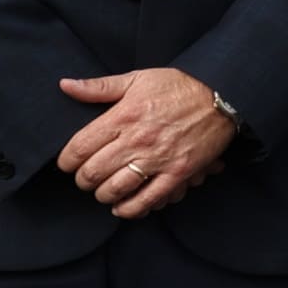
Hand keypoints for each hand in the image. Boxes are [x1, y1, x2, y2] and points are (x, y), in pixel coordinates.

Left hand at [54, 66, 237, 219]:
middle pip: (93, 172)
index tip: (67, 164)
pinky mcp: (177, 173)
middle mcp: (137, 139)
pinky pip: (147, 199)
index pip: (79, 147)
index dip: (66, 161)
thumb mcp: (138, 78)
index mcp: (123, 116)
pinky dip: (130, 209)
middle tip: (85, 179)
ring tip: (103, 190)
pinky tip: (122, 207)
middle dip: (82, 180)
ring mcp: (158, 159)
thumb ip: (99, 87)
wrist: (221, 98)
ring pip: (115, 189)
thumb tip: (66, 86)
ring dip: (103, 195)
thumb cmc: (178, 87)